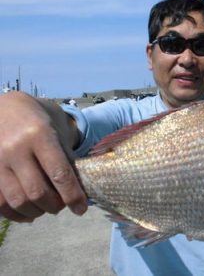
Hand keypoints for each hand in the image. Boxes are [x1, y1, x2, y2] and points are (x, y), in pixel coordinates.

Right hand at [0, 92, 86, 221]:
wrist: (5, 106)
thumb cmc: (39, 119)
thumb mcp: (58, 130)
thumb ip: (67, 157)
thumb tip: (80, 190)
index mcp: (40, 135)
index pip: (59, 173)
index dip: (72, 195)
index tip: (81, 209)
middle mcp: (16, 148)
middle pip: (37, 192)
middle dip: (54, 206)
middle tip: (62, 206)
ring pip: (17, 200)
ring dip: (36, 211)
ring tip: (46, 208)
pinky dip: (15, 213)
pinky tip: (28, 212)